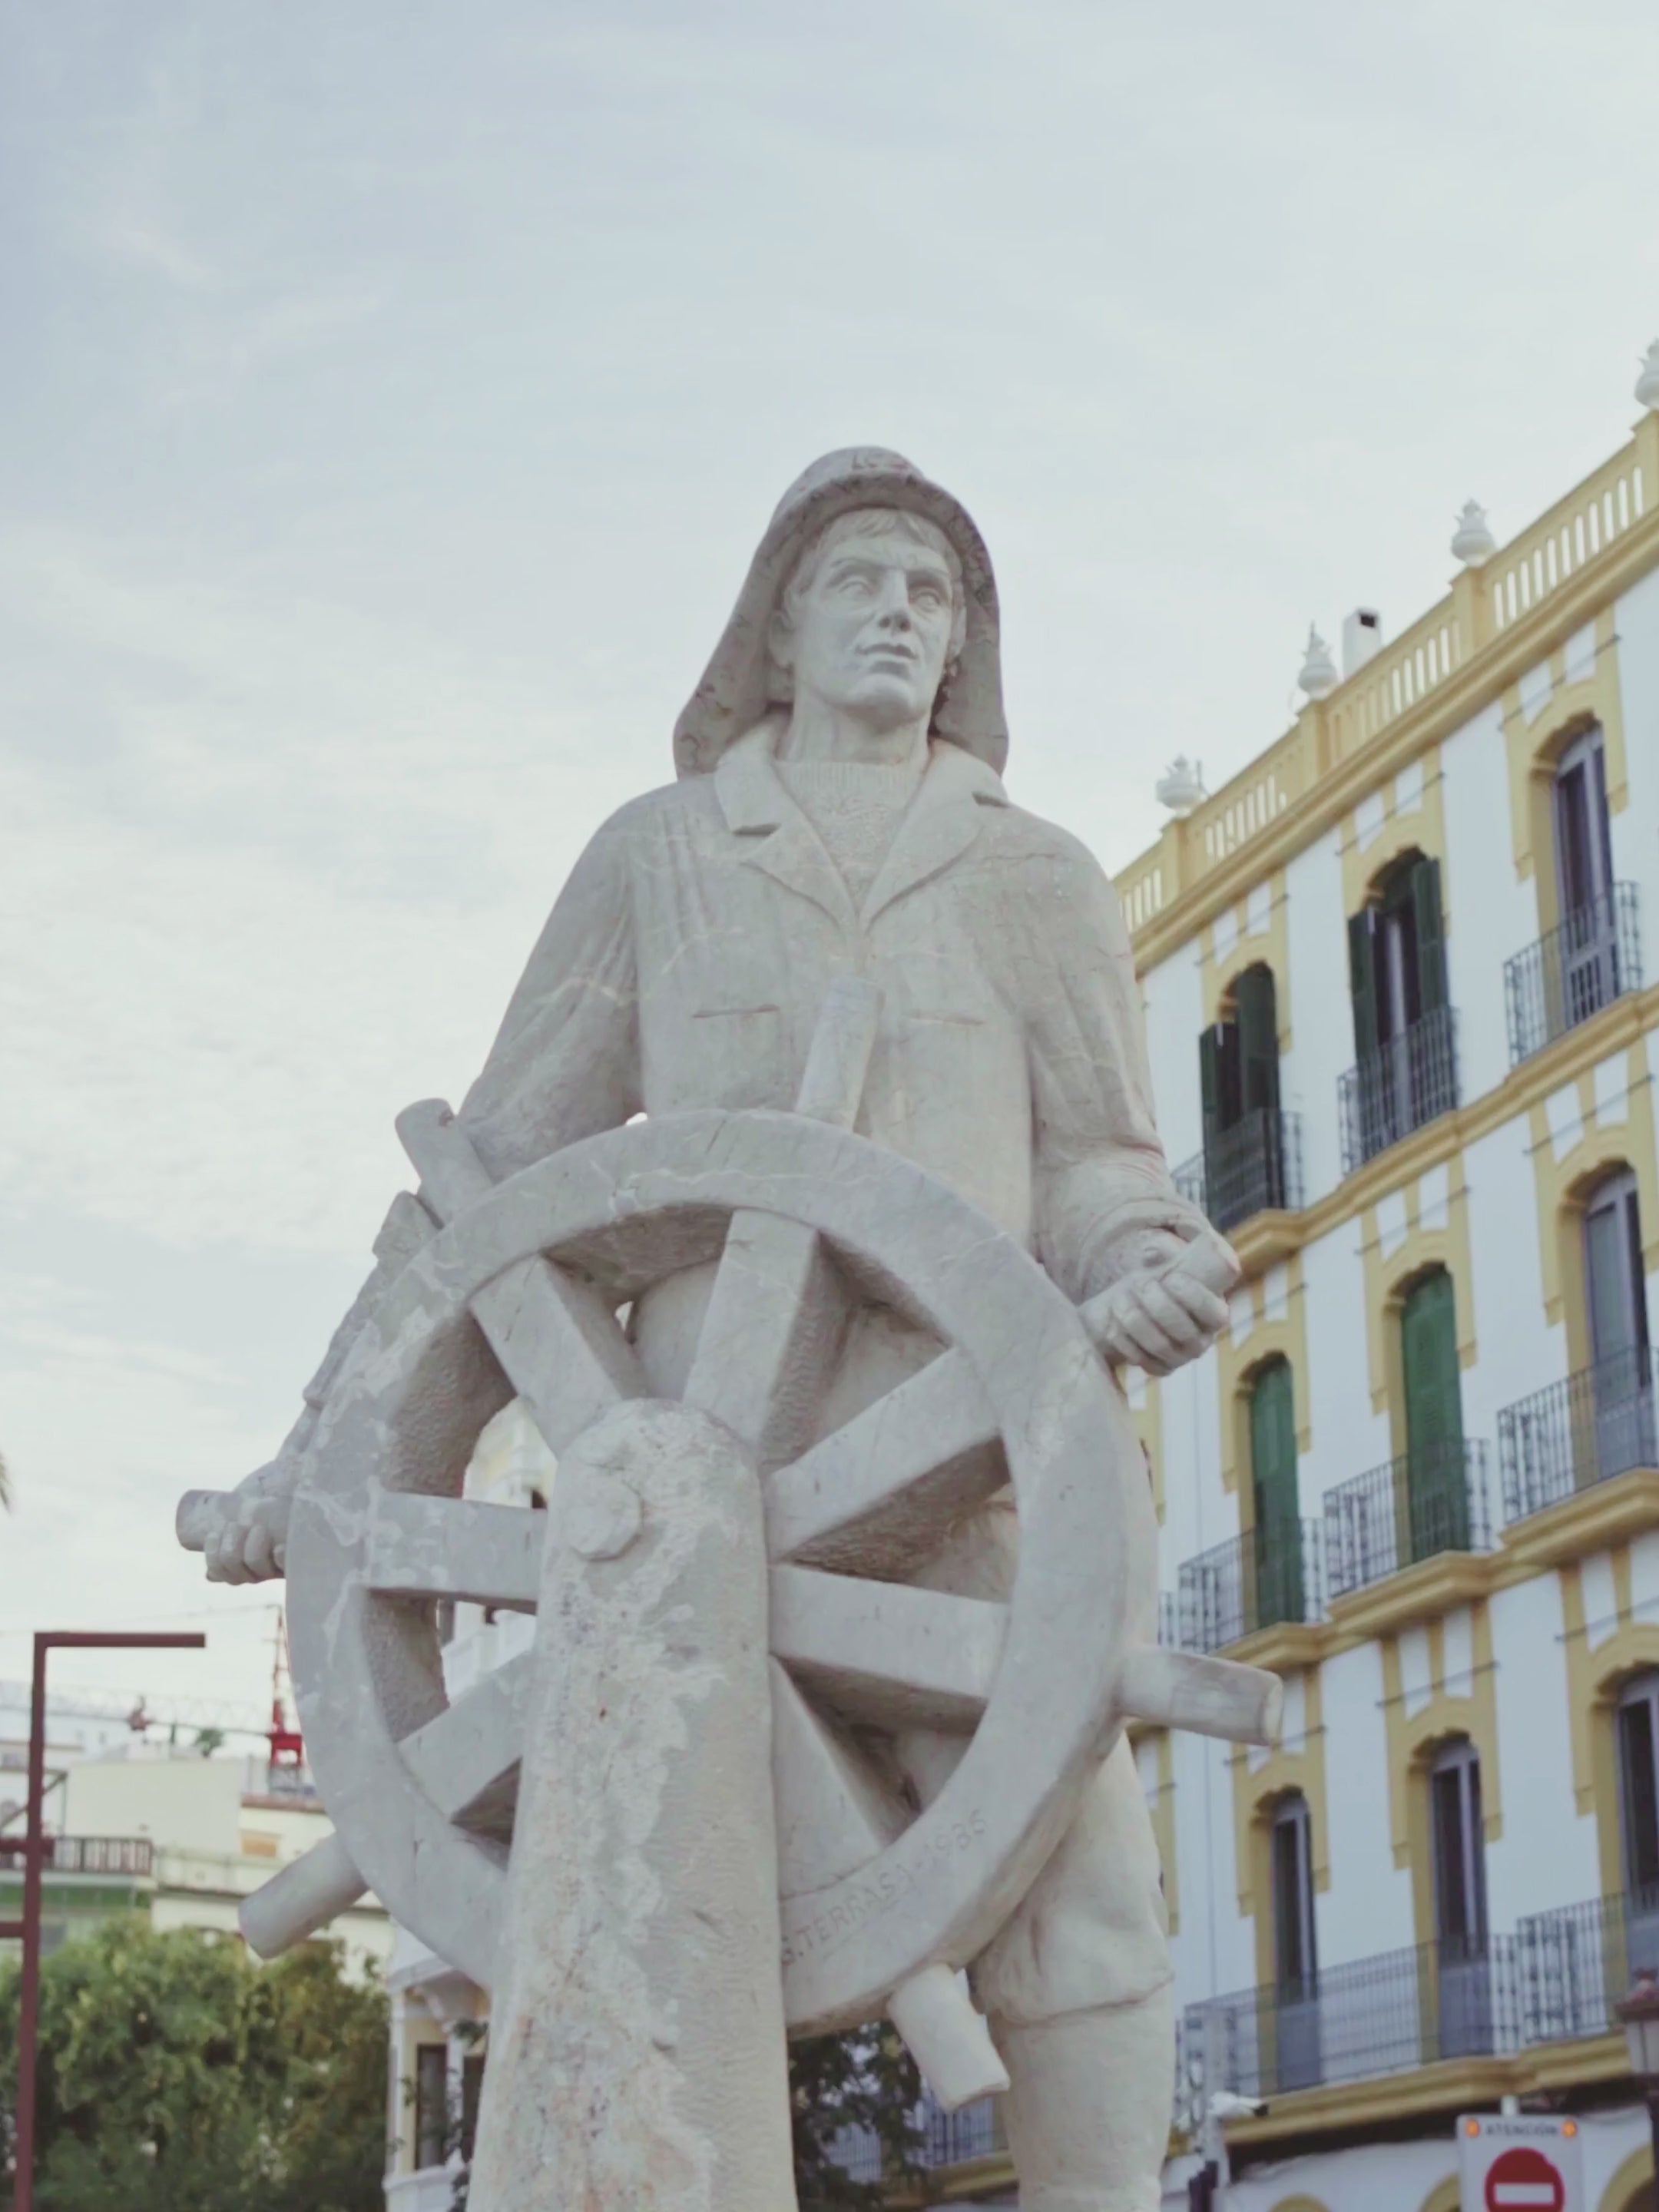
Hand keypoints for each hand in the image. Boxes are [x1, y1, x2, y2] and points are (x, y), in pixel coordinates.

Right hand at [201, 1462, 295, 1584]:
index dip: (212, 1556)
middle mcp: (261, 1572)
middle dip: (229, 1547)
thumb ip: (232, 1542)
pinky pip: (287, 1566)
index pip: (219, 1572)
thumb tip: (209, 1577)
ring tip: (258, 1528)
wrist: (309, 1507)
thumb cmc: (275, 1514)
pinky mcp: (301, 1559)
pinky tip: (280, 1549)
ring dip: (251, 1547)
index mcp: (245, 1566)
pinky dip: (280, 1558)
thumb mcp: (249, 1525)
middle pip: (233, 1569)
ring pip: (255, 1565)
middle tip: (236, 1526)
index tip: (213, 1534)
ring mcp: (280, 1567)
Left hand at [1085, 1230, 1235, 1377]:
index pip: (1215, 1313)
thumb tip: (1150, 1253)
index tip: (1171, 1278)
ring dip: (1136, 1320)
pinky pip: (1141, 1360)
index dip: (1194, 1296)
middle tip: (1140, 1284)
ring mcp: (1179, 1358)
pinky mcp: (1157, 1369)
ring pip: (1160, 1346)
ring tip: (1119, 1298)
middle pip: (1185, 1332)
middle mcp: (1201, 1341)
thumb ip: (1163, 1252)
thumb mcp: (1164, 1263)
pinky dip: (1124, 1340)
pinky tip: (1113, 1322)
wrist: (1133, 1305)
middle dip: (1159, 1306)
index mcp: (1214, 1314)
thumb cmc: (1158, 1280)